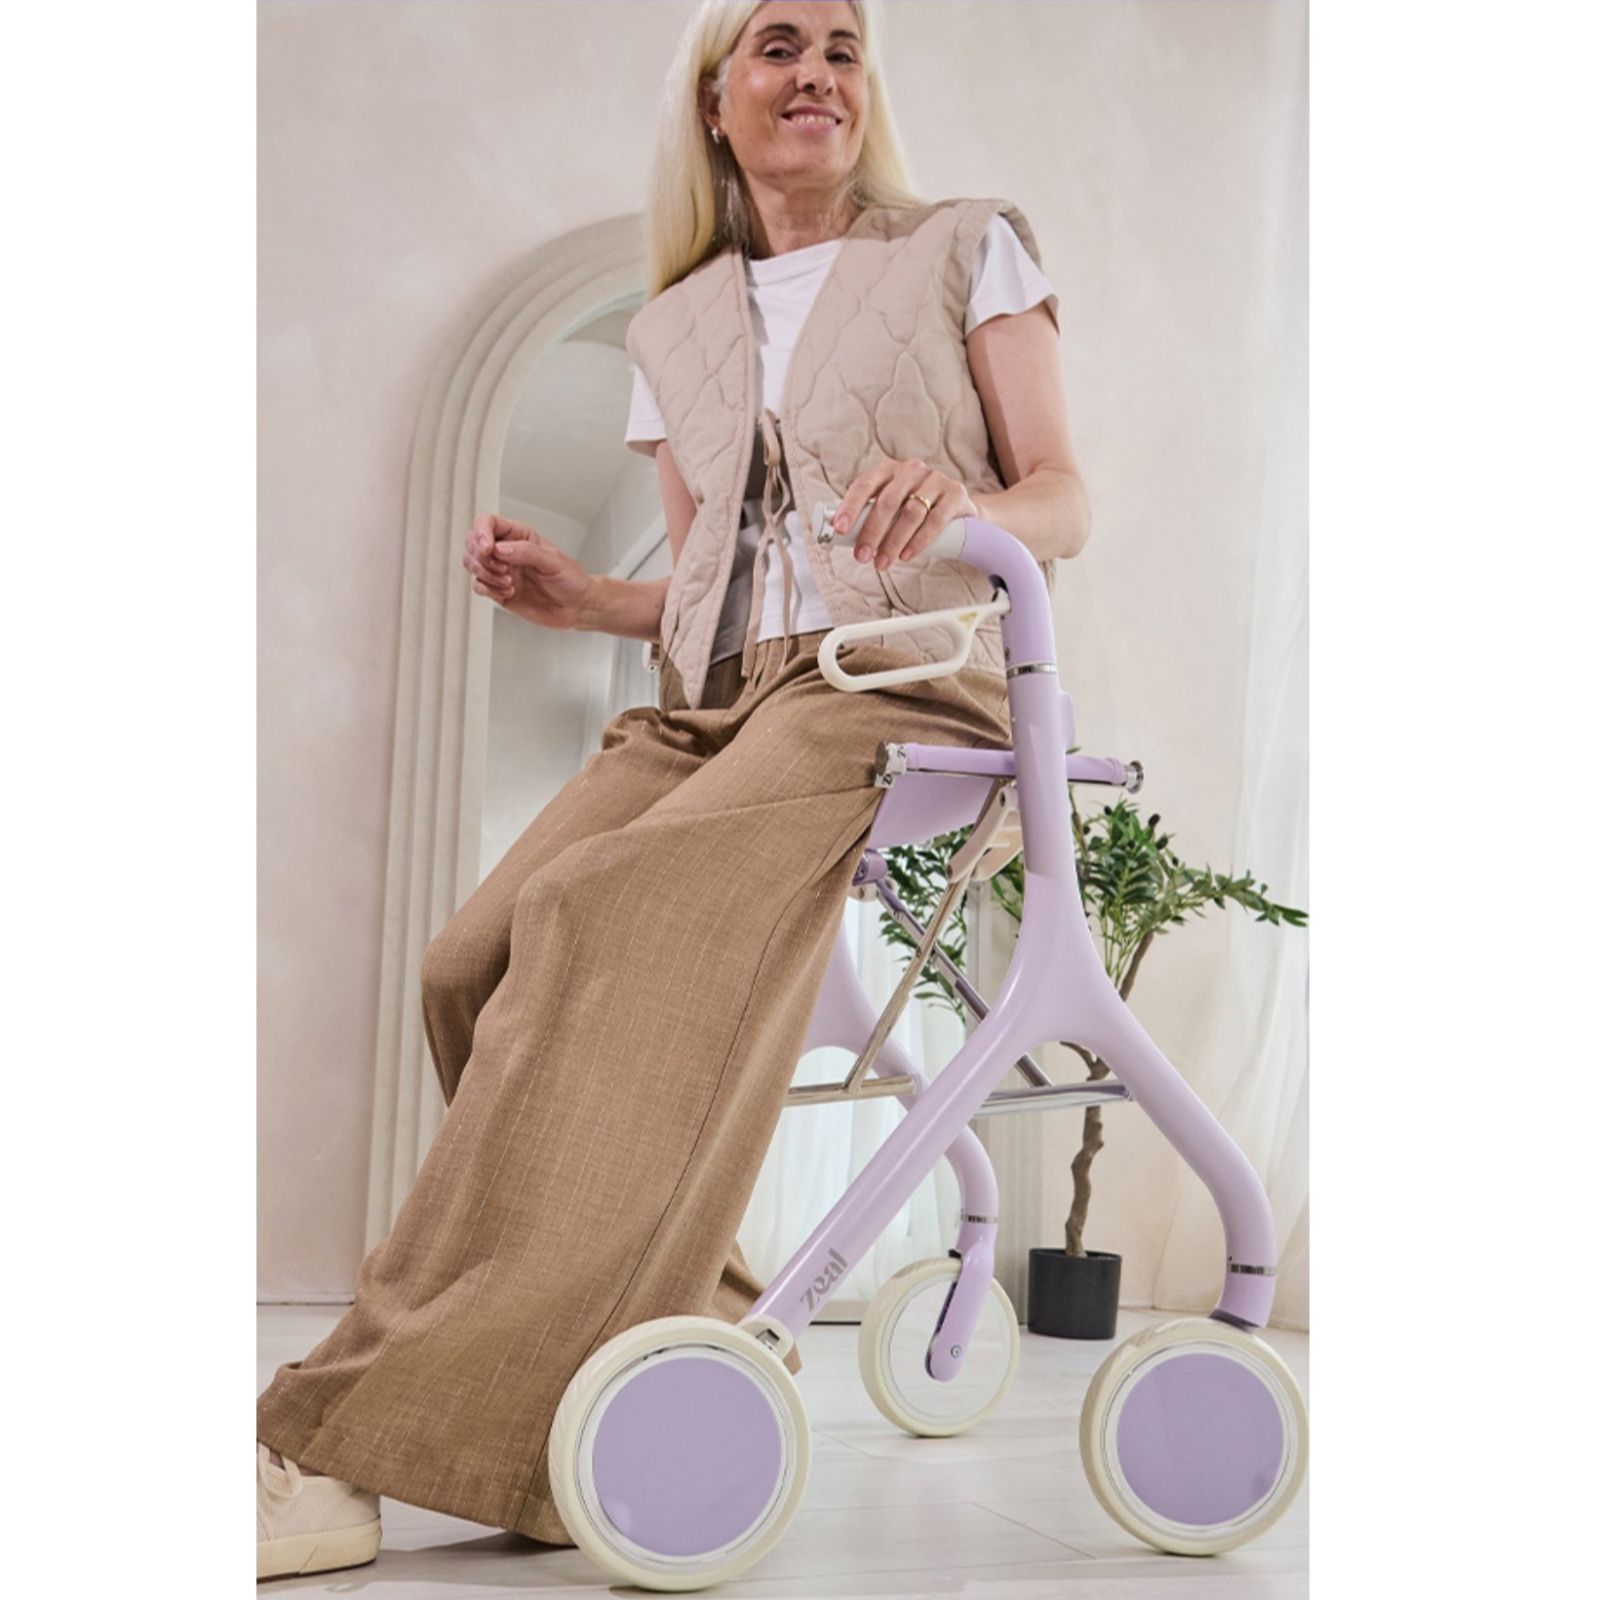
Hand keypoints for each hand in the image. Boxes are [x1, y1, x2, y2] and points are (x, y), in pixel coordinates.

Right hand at [461, 513, 597, 630]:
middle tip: (503, 570)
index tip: (488, 549)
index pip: (487, 523)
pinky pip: (478, 586)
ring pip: (472, 564)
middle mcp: (506, 551)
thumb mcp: (553, 561)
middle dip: (481, 558)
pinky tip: (509, 593)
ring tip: (509, 583)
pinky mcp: (498, 590)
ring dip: (486, 575)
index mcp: (519, 535)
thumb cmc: (571, 580)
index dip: (481, 533)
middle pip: (472, 543)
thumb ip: (526, 552)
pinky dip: (489, 590)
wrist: (577, 607)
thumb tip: (499, 549)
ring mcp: (500, 571)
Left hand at [829, 458, 979, 570]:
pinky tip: (907, 556)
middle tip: (862, 556)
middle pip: (887, 501)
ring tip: (882, 563)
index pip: (865, 485)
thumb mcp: (891, 508)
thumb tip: (842, 538)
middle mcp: (911, 469)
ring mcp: (935, 479)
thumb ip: (870, 516)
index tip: (841, 529)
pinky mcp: (955, 493)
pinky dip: (919, 540)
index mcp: (888, 470)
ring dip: (893, 542)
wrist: (957, 507)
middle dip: (872, 532)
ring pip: (910, 512)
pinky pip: (935, 519)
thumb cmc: (914, 510)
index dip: (851, 507)